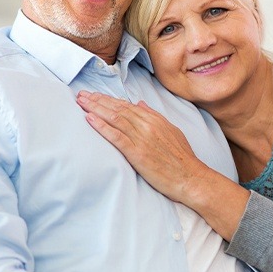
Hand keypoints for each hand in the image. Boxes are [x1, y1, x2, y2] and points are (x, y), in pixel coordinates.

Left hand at [76, 90, 208, 202]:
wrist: (191, 177)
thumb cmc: (182, 157)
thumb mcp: (171, 130)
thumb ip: (154, 116)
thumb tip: (140, 103)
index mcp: (154, 119)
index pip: (127, 105)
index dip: (109, 99)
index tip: (95, 95)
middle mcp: (147, 125)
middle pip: (118, 108)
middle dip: (98, 100)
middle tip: (81, 94)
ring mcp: (142, 138)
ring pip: (114, 118)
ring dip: (95, 108)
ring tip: (81, 102)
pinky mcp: (137, 153)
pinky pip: (116, 136)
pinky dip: (102, 126)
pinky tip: (90, 119)